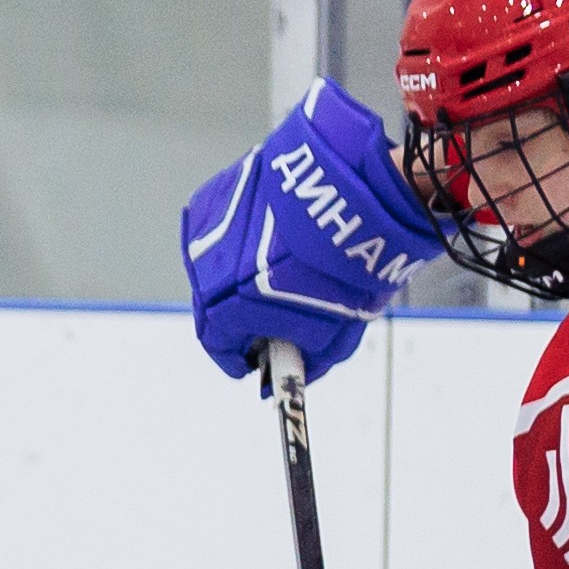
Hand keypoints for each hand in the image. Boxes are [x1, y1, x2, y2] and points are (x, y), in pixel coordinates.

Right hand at [183, 82, 440, 386]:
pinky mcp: (221, 193)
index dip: (236, 357)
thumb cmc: (348, 263)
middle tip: (270, 319)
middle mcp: (206, 268)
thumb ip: (307, 361)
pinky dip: (242, 238)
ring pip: (216, 264)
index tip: (251, 362)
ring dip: (240, 274)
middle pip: (212, 304)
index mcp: (227, 307)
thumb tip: (290, 378)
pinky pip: (223, 227)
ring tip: (280, 268)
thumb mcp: (338, 330)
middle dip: (239, 317)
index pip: (215, 343)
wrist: (362, 190)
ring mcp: (210, 227)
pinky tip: (274, 234)